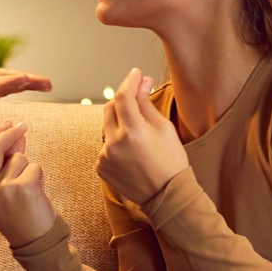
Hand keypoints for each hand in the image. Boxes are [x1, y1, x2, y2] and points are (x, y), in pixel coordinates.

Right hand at [0, 121, 58, 248]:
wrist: (34, 242)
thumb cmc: (19, 214)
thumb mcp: (4, 188)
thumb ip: (6, 161)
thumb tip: (15, 133)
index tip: (6, 124)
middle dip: (9, 133)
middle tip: (23, 126)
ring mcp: (0, 189)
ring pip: (17, 158)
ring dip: (28, 167)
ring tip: (29, 189)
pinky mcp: (21, 188)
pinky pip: (33, 167)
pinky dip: (39, 176)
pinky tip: (37, 194)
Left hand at [97, 67, 188, 204]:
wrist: (167, 196)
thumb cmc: (171, 161)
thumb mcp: (164, 128)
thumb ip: (146, 104)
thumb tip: (141, 83)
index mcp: (133, 132)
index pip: (123, 96)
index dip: (130, 81)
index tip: (136, 74)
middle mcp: (114, 143)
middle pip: (110, 108)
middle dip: (123, 100)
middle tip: (137, 97)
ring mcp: (104, 156)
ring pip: (107, 127)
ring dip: (120, 123)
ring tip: (138, 134)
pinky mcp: (100, 167)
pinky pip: (105, 146)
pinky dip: (115, 142)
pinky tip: (131, 151)